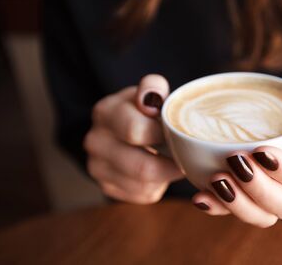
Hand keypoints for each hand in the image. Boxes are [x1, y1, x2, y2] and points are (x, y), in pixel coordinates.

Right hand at [84, 74, 182, 202]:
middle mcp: (95, 142)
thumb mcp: (148, 93)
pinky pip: (142, 195)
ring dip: (166, 176)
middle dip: (171, 163)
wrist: (122, 129)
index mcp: (105, 113)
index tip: (178, 132)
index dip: (164, 134)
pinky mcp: (107, 187)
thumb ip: (153, 88)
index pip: (135, 130)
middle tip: (186, 156)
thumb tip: (152, 100)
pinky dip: (158, 186)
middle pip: (142, 168)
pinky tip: (161, 172)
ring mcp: (98, 168)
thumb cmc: (143, 110)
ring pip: (145, 185)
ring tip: (175, 161)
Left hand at [191, 80, 281, 226]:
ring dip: (238, 202)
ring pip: (262, 216)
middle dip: (259, 187)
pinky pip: (233, 212)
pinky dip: (216, 207)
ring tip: (217, 179)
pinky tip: (200, 197)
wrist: (269, 108)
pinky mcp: (246, 198)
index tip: (261, 151)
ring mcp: (270, 197)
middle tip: (236, 161)